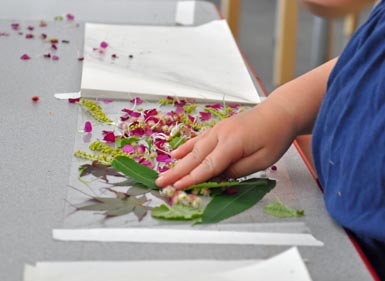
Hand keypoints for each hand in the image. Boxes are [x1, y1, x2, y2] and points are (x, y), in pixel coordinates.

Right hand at [155, 100, 296, 188]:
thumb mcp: (262, 160)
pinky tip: (176, 153)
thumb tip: (217, 176)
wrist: (279, 112)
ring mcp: (218, 130)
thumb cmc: (275, 137)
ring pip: (194, 148)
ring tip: (164, 172)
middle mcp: (220, 135)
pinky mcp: (219, 128)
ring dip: (179, 162)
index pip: (208, 166)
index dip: (192, 178)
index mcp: (232, 144)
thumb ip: (238, 170)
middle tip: (160, 182)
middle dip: (177, 171)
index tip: (177, 187)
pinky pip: (199, 139)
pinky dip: (186, 147)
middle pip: (195, 157)